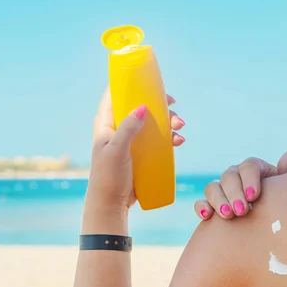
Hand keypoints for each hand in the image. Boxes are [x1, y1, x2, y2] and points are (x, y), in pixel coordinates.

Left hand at [86, 88, 185, 214]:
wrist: (112, 204)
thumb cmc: (108, 177)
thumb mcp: (117, 150)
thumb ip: (128, 129)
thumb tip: (142, 107)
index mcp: (106, 123)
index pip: (115, 95)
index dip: (132, 84)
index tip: (150, 82)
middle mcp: (118, 128)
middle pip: (140, 107)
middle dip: (159, 105)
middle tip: (173, 106)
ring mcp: (131, 141)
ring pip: (152, 123)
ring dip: (168, 122)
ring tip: (179, 128)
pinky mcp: (141, 154)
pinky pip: (158, 140)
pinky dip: (169, 138)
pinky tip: (178, 141)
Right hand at [194, 149, 286, 219]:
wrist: (266, 223)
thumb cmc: (279, 202)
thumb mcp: (284, 188)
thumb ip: (286, 172)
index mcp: (254, 169)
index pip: (249, 166)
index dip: (250, 179)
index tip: (254, 196)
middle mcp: (235, 176)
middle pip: (229, 176)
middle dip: (234, 193)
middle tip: (241, 210)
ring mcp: (221, 190)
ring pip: (212, 187)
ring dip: (218, 200)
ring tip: (227, 215)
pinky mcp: (210, 205)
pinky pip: (200, 202)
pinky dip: (201, 207)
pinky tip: (206, 216)